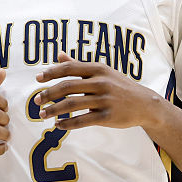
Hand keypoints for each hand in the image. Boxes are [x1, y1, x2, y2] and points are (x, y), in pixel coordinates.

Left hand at [33, 52, 165, 131]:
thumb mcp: (102, 72)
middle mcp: (101, 82)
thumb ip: (79, 65)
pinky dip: (67, 124)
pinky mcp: (108, 117)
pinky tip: (58, 125)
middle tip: (36, 101)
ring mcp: (105, 100)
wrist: (145, 104)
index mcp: (98, 69)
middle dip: (48, 94)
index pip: (69, 68)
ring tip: (42, 115)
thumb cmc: (119, 86)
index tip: (38, 79)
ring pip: (72, 104)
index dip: (51, 73)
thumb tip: (59, 56)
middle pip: (67, 87)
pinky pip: (82, 120)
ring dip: (54, 110)